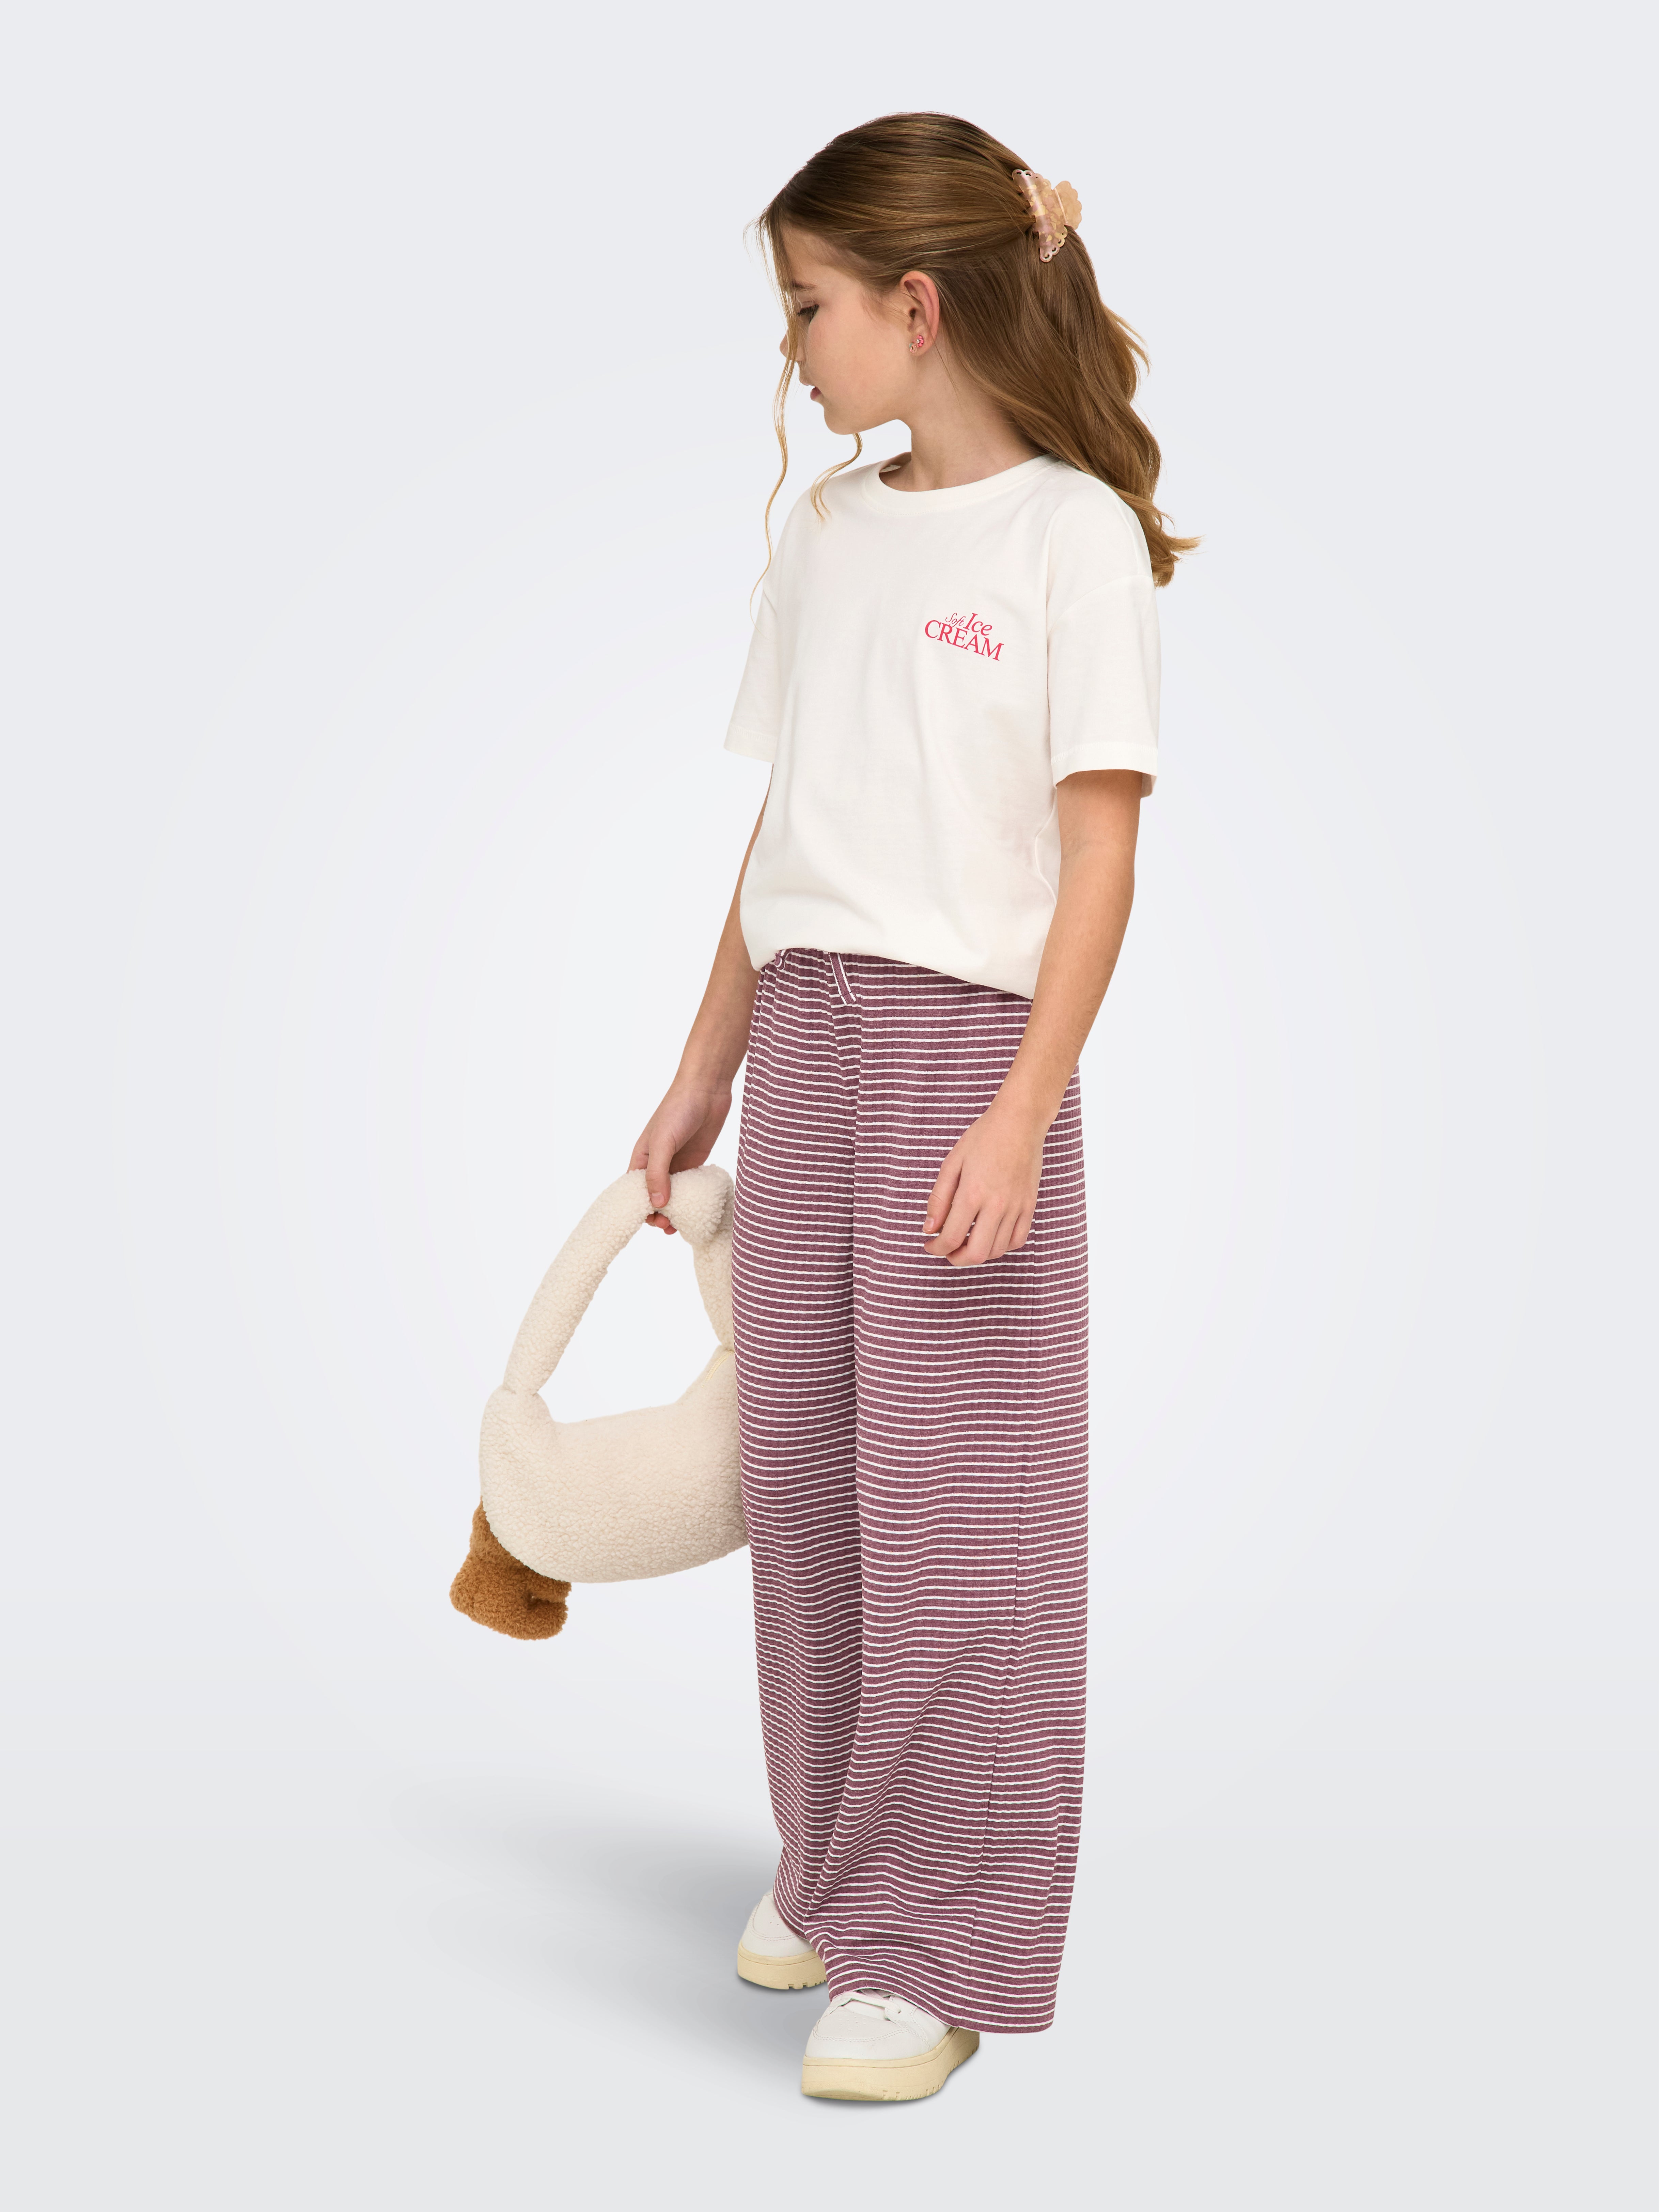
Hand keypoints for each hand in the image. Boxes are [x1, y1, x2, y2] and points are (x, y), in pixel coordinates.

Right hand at [629, 1078, 732, 1233]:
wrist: (706, 1090)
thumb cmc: (678, 1110)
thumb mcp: (663, 1142)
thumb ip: (658, 1173)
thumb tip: (657, 1205)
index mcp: (641, 1159)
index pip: (634, 1192)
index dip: (639, 1210)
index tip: (649, 1223)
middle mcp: (657, 1165)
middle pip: (653, 1198)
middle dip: (658, 1215)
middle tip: (668, 1226)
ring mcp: (676, 1165)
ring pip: (672, 1196)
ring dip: (675, 1212)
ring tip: (681, 1226)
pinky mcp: (695, 1164)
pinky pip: (690, 1188)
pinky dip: (691, 1202)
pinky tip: (697, 1211)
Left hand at [921, 1099, 1047, 1267]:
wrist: (1020, 1122)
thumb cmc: (983, 1138)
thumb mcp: (952, 1163)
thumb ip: (939, 1199)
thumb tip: (929, 1229)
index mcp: (972, 1193)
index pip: (951, 1238)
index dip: (936, 1248)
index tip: (929, 1245)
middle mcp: (997, 1204)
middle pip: (976, 1253)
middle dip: (956, 1258)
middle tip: (947, 1250)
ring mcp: (1017, 1207)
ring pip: (998, 1250)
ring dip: (978, 1254)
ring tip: (966, 1241)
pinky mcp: (1030, 1205)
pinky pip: (1018, 1239)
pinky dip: (1002, 1246)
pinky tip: (990, 1235)